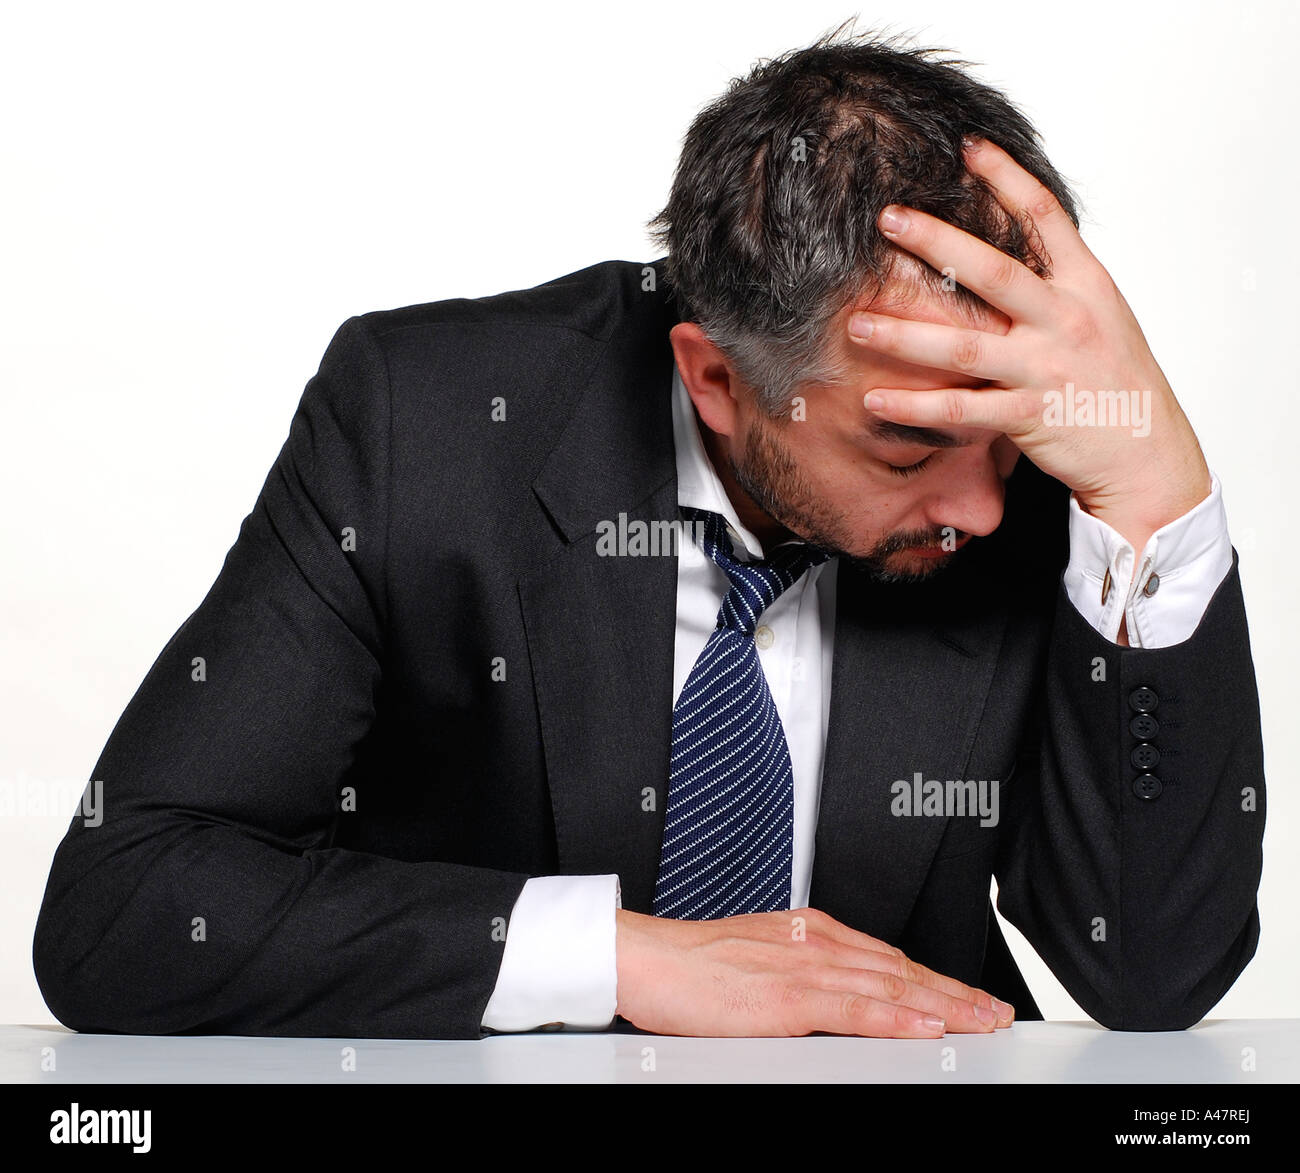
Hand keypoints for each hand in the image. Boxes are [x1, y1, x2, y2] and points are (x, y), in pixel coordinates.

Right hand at [614, 906, 1013, 1036]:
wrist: (648, 957)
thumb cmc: (693, 963)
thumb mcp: (760, 958)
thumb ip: (801, 972)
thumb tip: (833, 996)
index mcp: (811, 933)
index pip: (889, 958)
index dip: (935, 979)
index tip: (968, 995)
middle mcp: (817, 943)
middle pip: (902, 970)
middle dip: (955, 992)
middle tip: (997, 1010)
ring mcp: (806, 967)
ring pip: (892, 986)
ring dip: (945, 1005)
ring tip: (983, 1020)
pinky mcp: (788, 996)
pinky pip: (856, 1008)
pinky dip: (897, 1017)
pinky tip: (928, 1027)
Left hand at [848, 136, 1210, 554]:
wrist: (1149, 452)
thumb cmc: (1119, 381)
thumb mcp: (1102, 317)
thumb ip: (1057, 283)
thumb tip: (1014, 245)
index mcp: (1087, 285)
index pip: (1044, 218)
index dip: (1006, 178)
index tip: (967, 147)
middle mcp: (1065, 318)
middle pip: (992, 270)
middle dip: (937, 241)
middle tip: (888, 218)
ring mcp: (1046, 367)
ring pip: (963, 345)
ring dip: (904, 333)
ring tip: (856, 323)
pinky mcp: (1029, 415)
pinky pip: (961, 408)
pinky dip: (915, 406)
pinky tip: (874, 400)